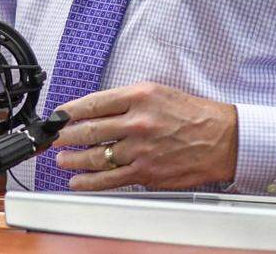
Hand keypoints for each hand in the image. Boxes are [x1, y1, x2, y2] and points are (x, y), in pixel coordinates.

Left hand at [53, 81, 237, 190]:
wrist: (222, 138)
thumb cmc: (194, 114)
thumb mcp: (160, 92)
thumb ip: (129, 100)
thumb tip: (97, 110)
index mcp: (140, 96)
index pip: (94, 103)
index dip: (69, 111)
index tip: (57, 115)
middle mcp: (138, 121)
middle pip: (89, 130)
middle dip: (65, 136)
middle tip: (53, 139)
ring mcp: (140, 149)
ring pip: (95, 156)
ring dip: (73, 160)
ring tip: (62, 160)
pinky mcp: (145, 172)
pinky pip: (109, 179)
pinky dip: (89, 182)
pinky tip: (77, 182)